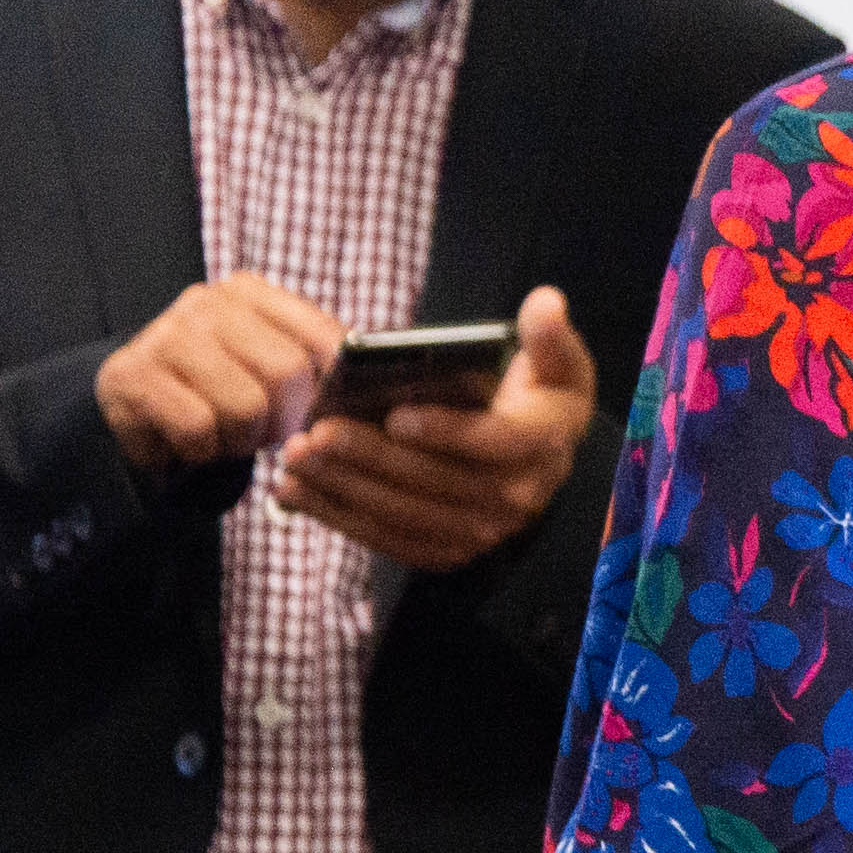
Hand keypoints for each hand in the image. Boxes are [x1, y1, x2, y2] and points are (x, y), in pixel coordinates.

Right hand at [94, 274, 350, 470]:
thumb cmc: (216, 390)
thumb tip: (373, 386)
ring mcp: (167, 334)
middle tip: (265, 435)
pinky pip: (199, 429)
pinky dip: (202, 451)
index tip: (327, 414)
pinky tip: (190, 441)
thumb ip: (312, 362)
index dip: (334, 387)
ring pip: (245, 406)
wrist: (133, 407)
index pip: (323, 336)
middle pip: (287, 373)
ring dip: (241, 441)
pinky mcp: (133, 375)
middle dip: (284, 422)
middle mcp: (208, 302)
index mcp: (251, 292)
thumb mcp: (264, 364)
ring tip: (223, 435)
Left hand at [278, 286, 600, 576]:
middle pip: (437, 483)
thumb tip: (547, 302)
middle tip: (318, 432)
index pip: (496, 443)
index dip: (447, 432)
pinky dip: (339, 518)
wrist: (538, 454)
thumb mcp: (555, 358)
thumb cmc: (536, 394)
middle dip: (372, 458)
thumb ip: (549, 333)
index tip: (397, 415)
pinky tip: (297, 492)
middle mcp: (520, 497)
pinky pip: (390, 539)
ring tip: (297, 458)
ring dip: (345, 488)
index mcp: (545, 443)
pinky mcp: (449, 550)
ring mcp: (484, 531)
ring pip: (406, 514)